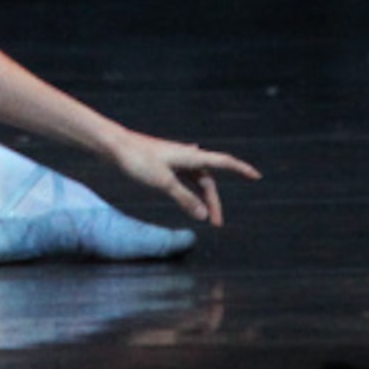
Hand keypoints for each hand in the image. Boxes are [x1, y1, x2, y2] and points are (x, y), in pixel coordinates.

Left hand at [110, 131, 261, 225]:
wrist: (112, 145)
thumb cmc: (137, 159)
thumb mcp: (162, 182)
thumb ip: (184, 199)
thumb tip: (203, 215)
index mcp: (189, 155)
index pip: (222, 162)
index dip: (240, 169)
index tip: (257, 176)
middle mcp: (184, 155)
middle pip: (208, 178)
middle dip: (214, 200)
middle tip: (216, 224)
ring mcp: (173, 158)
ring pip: (196, 179)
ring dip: (202, 197)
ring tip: (205, 217)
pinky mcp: (162, 163)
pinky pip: (185, 177)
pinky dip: (191, 189)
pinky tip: (191, 194)